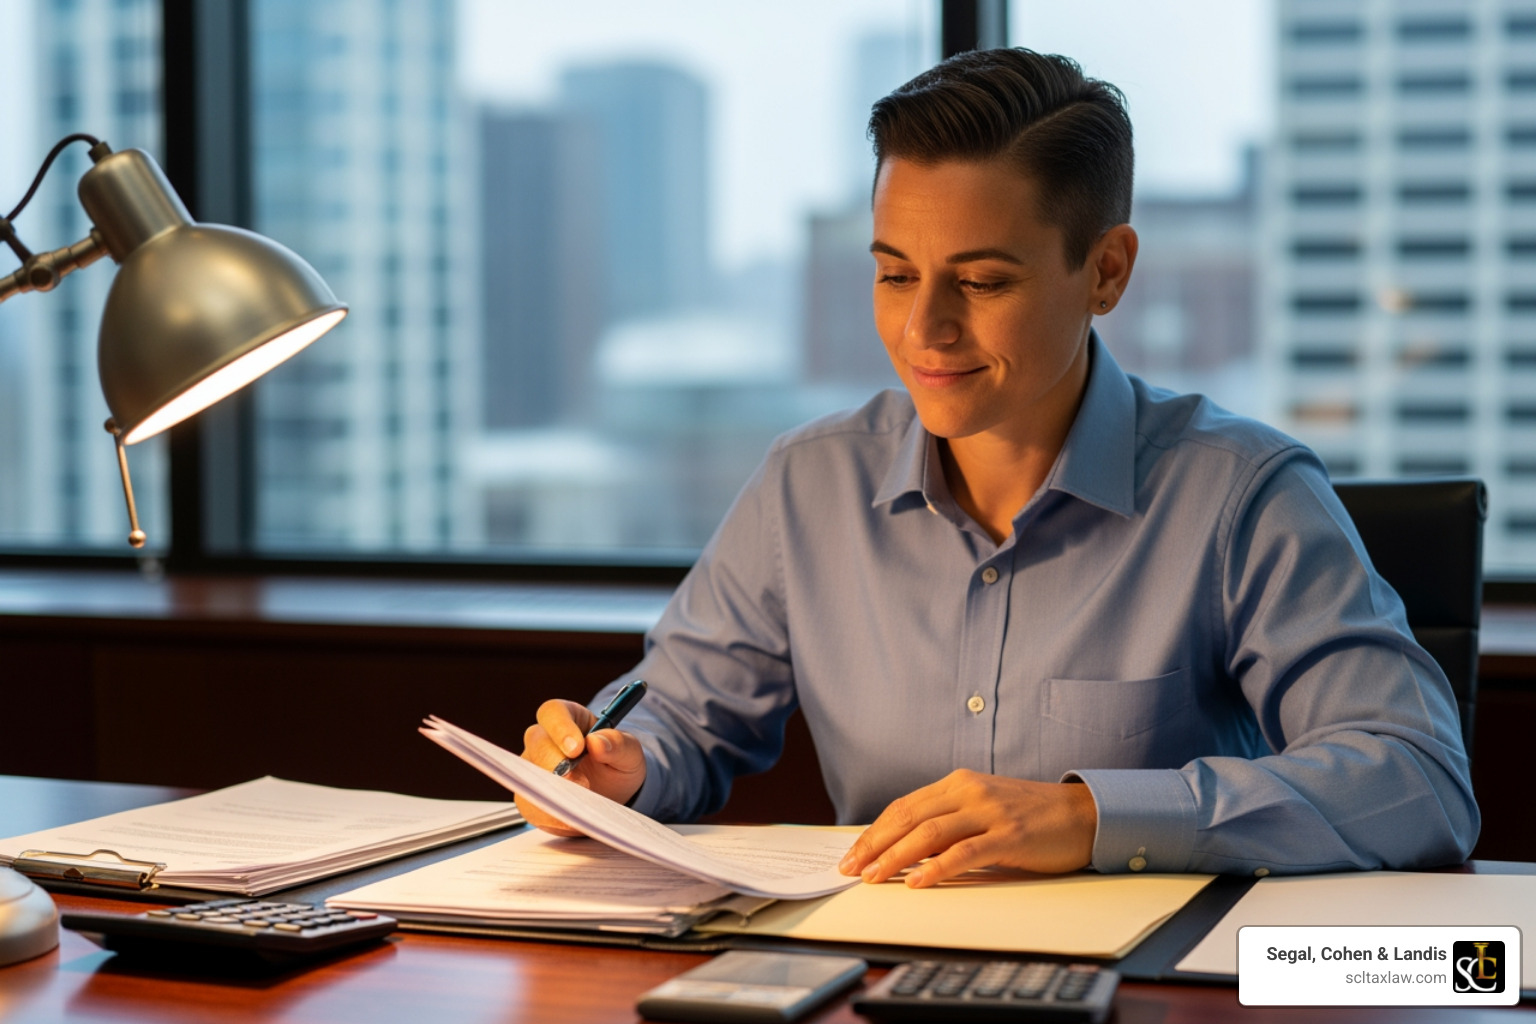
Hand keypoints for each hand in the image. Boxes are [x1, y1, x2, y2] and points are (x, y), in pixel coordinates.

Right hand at [518, 698, 646, 835]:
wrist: (614, 792)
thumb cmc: (618, 764)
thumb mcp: (629, 752)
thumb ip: (618, 743)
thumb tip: (597, 742)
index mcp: (568, 717)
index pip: (553, 712)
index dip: (561, 728)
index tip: (577, 748)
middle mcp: (544, 738)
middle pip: (536, 741)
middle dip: (555, 763)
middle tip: (581, 783)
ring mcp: (533, 767)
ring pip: (528, 774)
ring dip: (552, 792)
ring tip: (580, 805)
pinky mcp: (529, 796)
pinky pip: (530, 804)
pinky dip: (549, 814)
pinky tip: (570, 819)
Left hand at [837, 771, 1097, 886]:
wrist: (1083, 814)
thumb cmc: (1030, 816)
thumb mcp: (983, 808)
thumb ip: (950, 820)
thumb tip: (905, 848)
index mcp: (958, 783)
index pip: (904, 806)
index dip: (874, 831)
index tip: (853, 854)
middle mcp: (969, 791)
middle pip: (909, 817)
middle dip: (875, 845)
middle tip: (852, 869)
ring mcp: (989, 812)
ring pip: (930, 833)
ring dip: (897, 857)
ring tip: (875, 877)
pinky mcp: (1009, 835)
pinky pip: (966, 851)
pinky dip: (938, 867)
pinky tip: (919, 881)